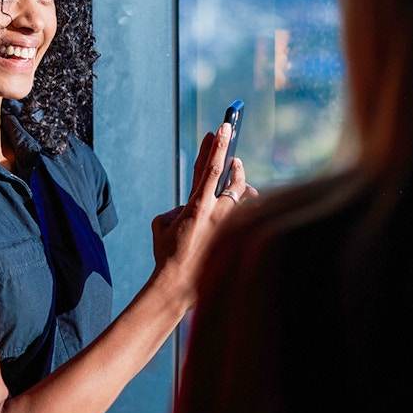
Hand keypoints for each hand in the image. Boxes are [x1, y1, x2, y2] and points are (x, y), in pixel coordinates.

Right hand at [150, 123, 257, 306]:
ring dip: (241, 181)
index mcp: (196, 206)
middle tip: (230, 144)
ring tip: (237, 172)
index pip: (210, 168)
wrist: (178, 285)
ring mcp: (230, 226)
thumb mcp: (162, 224)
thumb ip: (178, 208)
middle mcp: (217, 213)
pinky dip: (247, 205)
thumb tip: (191, 206)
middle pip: (231, 175)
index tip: (222, 127)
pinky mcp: (236, 237)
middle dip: (230, 155)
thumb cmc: (166, 254)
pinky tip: (246, 199)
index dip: (217, 146)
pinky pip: (249, 213)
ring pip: (245, 194)